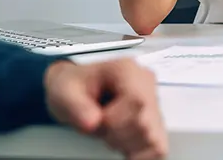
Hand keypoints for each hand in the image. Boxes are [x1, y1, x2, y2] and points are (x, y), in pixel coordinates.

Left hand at [45, 58, 166, 159]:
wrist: (76, 91)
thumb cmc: (74, 87)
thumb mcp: (64, 91)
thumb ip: (76, 106)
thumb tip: (92, 122)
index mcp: (127, 70)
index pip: (137, 101)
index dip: (116, 121)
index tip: (98, 121)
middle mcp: (146, 84)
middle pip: (145, 123)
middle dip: (117, 134)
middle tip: (101, 126)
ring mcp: (153, 104)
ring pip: (153, 139)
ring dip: (127, 144)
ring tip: (110, 132)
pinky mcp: (156, 123)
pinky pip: (158, 148)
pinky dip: (139, 153)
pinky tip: (122, 142)